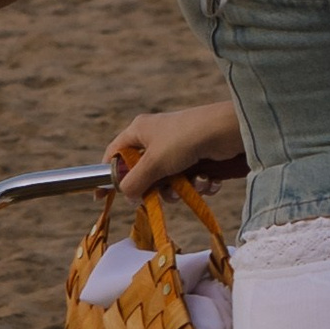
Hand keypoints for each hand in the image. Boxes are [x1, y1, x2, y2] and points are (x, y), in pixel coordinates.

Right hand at [108, 102, 244, 197]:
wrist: (228, 131)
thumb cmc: (184, 140)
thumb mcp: (153, 163)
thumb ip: (135, 182)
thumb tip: (127, 196)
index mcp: (140, 131)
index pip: (115, 154)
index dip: (109, 175)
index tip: (101, 197)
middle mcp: (157, 138)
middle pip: (144, 174)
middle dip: (157, 187)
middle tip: (164, 192)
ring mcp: (178, 148)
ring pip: (169, 181)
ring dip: (181, 188)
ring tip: (192, 183)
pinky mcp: (198, 157)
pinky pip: (190, 179)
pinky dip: (198, 184)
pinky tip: (209, 179)